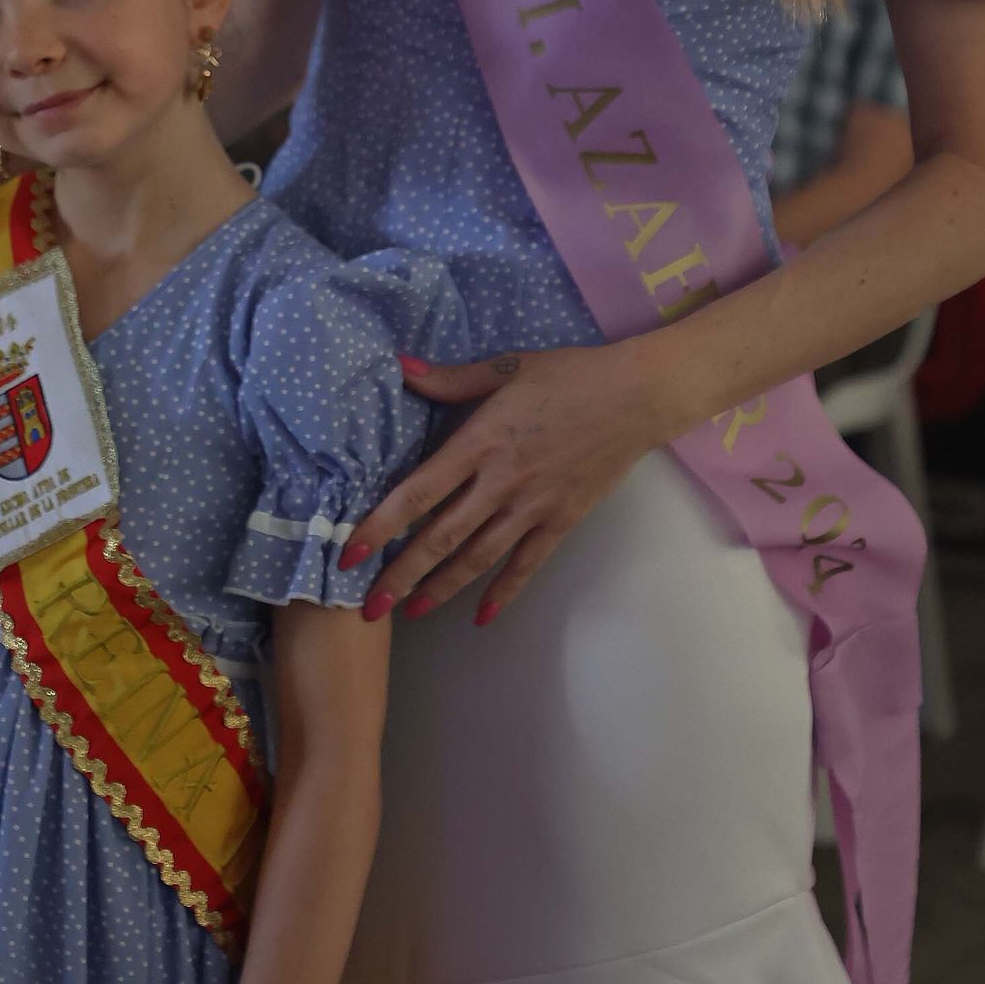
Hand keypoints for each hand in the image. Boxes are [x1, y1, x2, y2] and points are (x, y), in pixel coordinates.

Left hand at [339, 341, 666, 625]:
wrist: (635, 397)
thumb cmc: (567, 375)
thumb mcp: (505, 368)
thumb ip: (450, 379)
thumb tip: (400, 366)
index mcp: (480, 441)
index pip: (418, 492)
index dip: (380, 525)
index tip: (348, 552)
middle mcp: (501, 482)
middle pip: (441, 537)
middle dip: (401, 574)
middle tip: (368, 607)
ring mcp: (533, 507)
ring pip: (478, 558)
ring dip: (441, 589)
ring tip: (409, 613)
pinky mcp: (561, 521)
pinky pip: (527, 565)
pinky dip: (504, 593)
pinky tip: (480, 617)